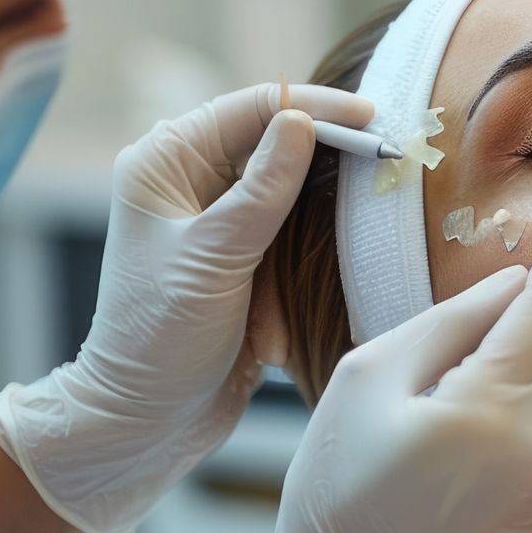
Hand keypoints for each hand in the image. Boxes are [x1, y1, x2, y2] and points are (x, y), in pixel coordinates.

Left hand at [0, 82, 372, 532]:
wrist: (145, 422)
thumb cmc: (160, 339)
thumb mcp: (215, 259)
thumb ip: (262, 190)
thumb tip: (300, 120)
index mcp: (165, 162)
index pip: (253, 109)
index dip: (316, 110)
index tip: (374, 121)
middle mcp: (187, 180)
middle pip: (276, 143)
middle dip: (327, 164)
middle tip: (386, 167)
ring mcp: (213, 218)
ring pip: (292, 192)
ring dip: (315, 226)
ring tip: (344, 241)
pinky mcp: (239, 257)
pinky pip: (291, 237)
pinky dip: (303, 265)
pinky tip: (287, 311)